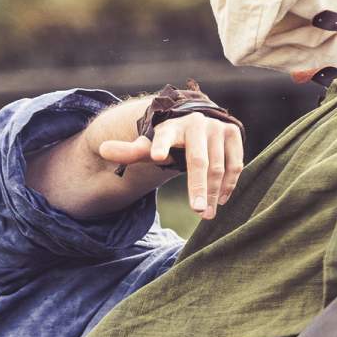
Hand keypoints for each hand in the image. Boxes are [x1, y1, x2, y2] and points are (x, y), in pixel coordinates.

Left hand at [95, 113, 245, 219]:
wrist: (195, 126)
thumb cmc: (167, 142)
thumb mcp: (148, 147)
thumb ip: (129, 152)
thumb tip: (102, 149)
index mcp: (171, 126)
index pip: (163, 136)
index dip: (159, 145)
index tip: (157, 157)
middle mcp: (196, 123)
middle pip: (198, 161)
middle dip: (198, 187)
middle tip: (198, 211)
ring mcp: (217, 127)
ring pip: (218, 166)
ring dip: (214, 193)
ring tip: (207, 213)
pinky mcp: (233, 134)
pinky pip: (234, 164)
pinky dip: (229, 184)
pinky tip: (220, 199)